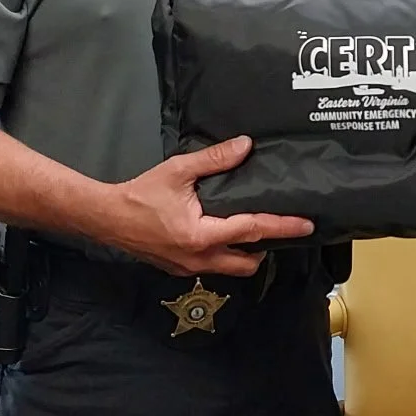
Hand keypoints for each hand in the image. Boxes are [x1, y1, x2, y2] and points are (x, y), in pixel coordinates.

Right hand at [102, 136, 312, 276]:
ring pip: (231, 268)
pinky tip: (225, 235)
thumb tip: (246, 146)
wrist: (108, 218)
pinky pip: (213, 267)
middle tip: (277, 228)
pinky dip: (226, 255)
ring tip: (253, 230)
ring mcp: (189, 268)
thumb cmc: (142, 194)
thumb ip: (215, 159)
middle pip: (248, 262)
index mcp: (202, 235)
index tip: (306, 225)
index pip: (252, 231)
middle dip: (266, 249)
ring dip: (245, 254)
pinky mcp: (180, 269)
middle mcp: (199, 258)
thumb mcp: (179, 170)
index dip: (282, 226)